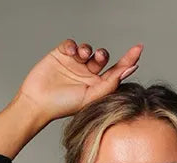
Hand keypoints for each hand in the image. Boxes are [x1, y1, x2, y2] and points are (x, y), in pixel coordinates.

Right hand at [14, 39, 142, 123]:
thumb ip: (110, 83)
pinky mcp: (62, 55)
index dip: (128, 60)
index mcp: (96, 86)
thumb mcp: (90, 96)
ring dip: (87, 49)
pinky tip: (71, 52)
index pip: (116, 71)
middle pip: (102, 58)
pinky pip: (72, 43)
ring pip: (88, 49)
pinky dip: (73, 45)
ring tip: (82, 55)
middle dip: (103, 55)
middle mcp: (87, 74)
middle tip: (99, 58)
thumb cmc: (63, 106)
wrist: (37, 102)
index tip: (139, 49)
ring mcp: (74, 64)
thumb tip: (130, 69)